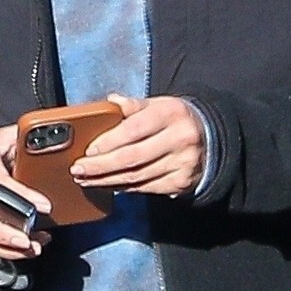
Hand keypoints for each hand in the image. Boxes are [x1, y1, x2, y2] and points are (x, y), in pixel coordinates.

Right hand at [0, 126, 50, 258]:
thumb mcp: (6, 136)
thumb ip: (28, 139)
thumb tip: (55, 141)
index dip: (22, 195)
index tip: (45, 207)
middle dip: (2, 232)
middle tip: (27, 241)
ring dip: (4, 248)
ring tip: (31, 249)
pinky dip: (3, 251)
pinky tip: (24, 250)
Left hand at [72, 95, 204, 197]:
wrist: (211, 138)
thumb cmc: (175, 120)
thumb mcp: (158, 105)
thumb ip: (134, 106)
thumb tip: (111, 102)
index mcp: (171, 114)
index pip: (133, 130)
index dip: (108, 143)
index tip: (88, 151)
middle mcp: (179, 139)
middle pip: (132, 158)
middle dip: (101, 166)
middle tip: (79, 170)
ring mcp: (182, 163)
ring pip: (137, 177)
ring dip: (107, 181)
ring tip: (86, 180)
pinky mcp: (181, 182)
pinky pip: (145, 188)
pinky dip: (124, 188)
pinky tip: (108, 185)